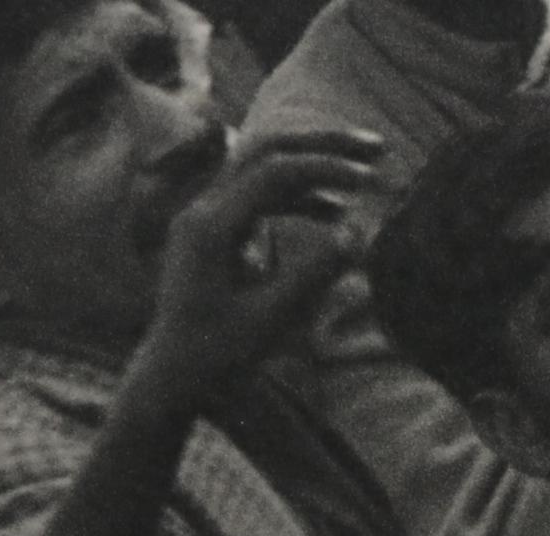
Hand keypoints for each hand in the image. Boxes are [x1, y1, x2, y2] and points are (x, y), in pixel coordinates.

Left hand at [126, 126, 384, 415]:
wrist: (171, 375)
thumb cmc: (217, 356)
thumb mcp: (269, 320)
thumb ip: (312, 273)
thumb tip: (359, 232)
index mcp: (210, 227)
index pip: (274, 172)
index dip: (327, 168)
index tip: (372, 181)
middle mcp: (202, 209)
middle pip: (266, 150)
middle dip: (323, 145)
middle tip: (377, 148)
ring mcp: (205, 215)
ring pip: (263, 166)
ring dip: (314, 165)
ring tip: (365, 174)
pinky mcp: (214, 228)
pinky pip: (258, 194)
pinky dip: (298, 194)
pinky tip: (335, 210)